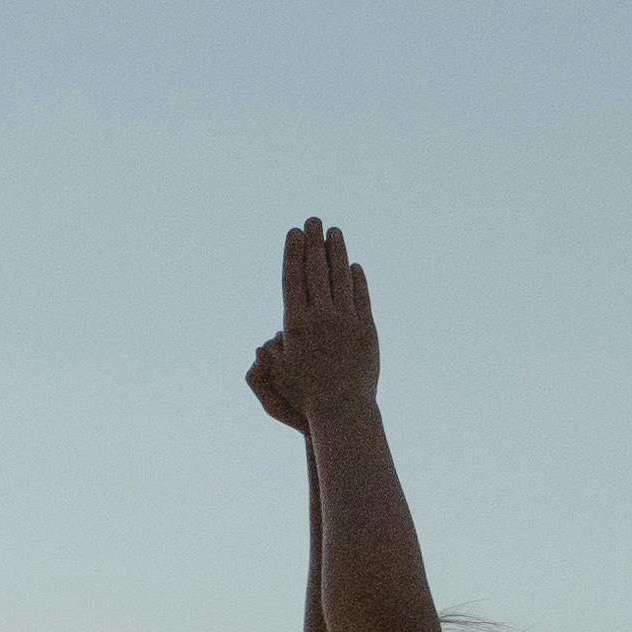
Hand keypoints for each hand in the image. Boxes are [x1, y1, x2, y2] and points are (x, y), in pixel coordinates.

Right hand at [243, 217, 380, 429]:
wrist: (343, 410)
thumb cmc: (304, 398)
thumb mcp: (277, 377)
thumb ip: (268, 355)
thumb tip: (265, 341)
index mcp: (295, 324)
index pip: (293, 278)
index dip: (293, 252)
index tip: (294, 233)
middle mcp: (320, 317)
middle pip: (316, 271)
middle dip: (313, 242)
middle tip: (313, 220)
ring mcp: (346, 321)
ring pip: (341, 278)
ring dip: (337, 252)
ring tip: (335, 232)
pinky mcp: (366, 330)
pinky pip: (361, 297)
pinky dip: (357, 280)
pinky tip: (354, 266)